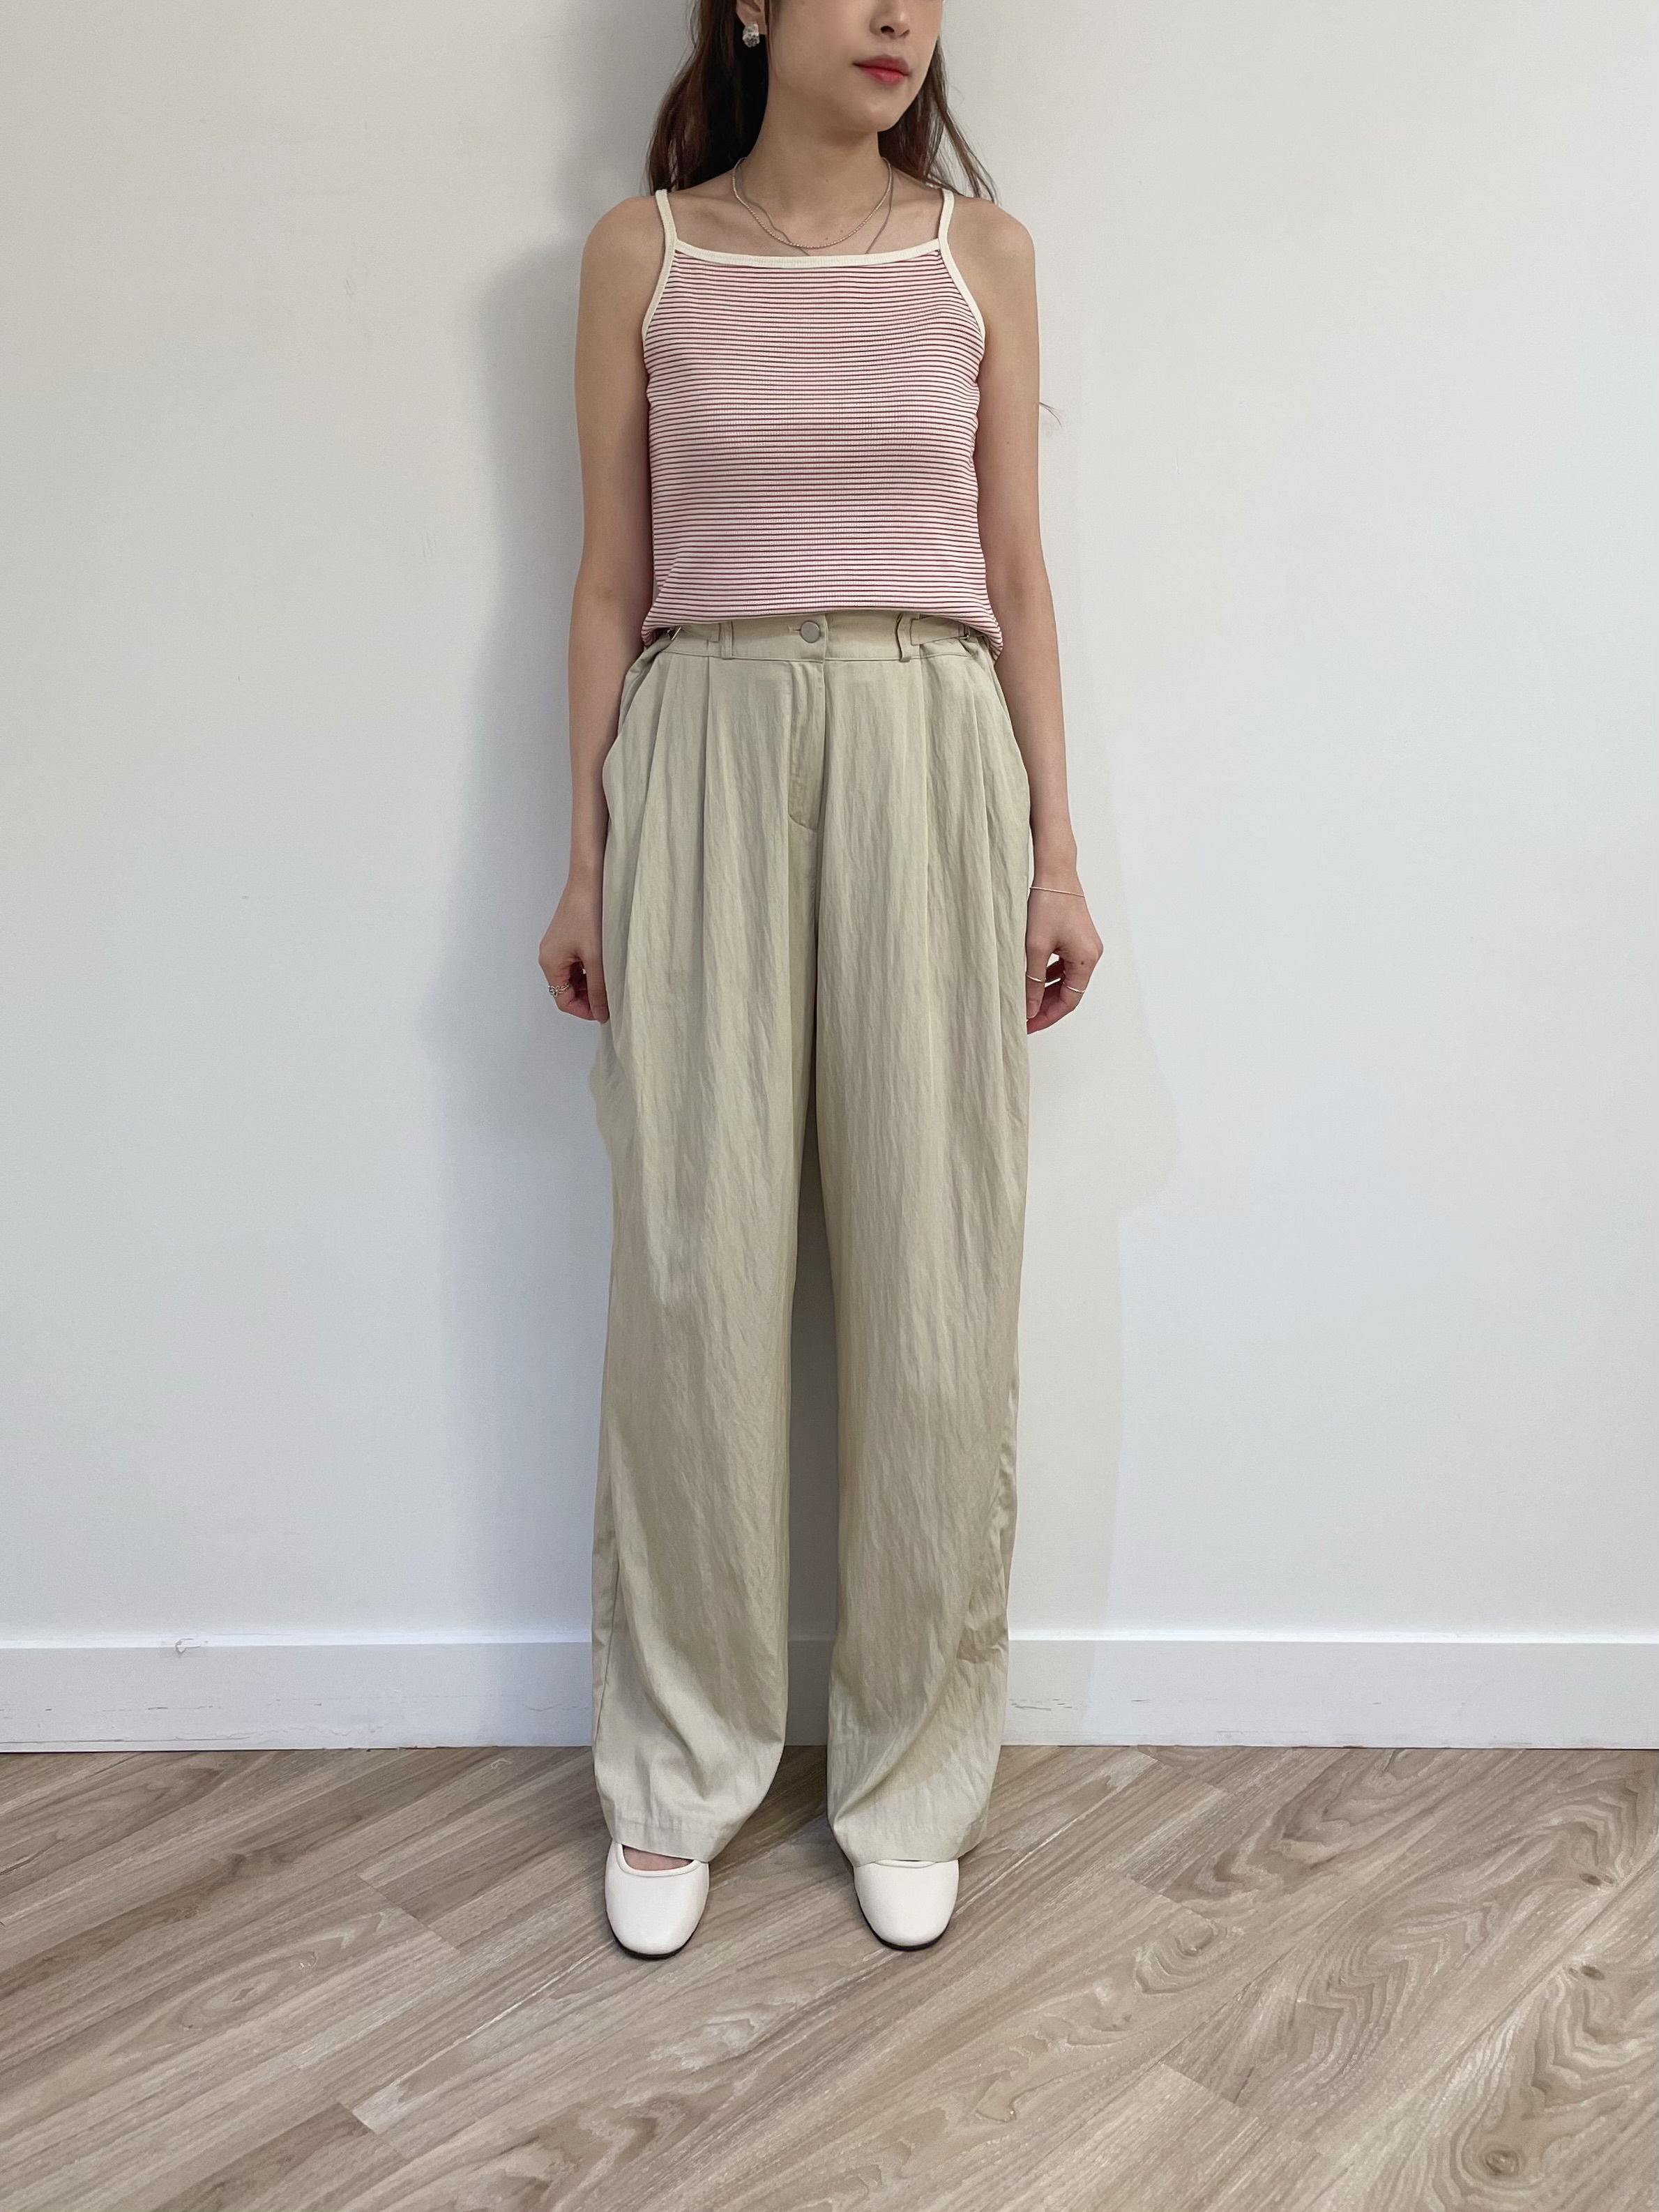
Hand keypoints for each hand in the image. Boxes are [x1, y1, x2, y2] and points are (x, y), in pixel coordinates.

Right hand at [539, 869, 606, 1020]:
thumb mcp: (598, 957)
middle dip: (589, 997)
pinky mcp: (568, 936)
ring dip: (592, 982)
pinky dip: (592, 968)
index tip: (606, 1012)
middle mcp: (550, 955)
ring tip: (613, 980)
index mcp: (550, 962)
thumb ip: (600, 989)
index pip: (563, 1000)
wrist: (591, 877)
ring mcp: (558, 945)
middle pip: (567, 989)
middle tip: (613, 997)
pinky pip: (578, 961)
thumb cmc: (591, 913)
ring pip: (575, 976)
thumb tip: (601, 1014)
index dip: (585, 1010)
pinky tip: (609, 964)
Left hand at [1025, 869, 1101, 1031]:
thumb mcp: (1035, 948)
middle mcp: (1091, 954)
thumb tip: (1029, 1008)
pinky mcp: (1077, 938)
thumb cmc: (1048, 904)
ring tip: (1025, 1001)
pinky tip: (1033, 979)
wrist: (1055, 872)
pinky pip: (1064, 965)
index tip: (1028, 1025)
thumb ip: (1033, 981)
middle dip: (1045, 1006)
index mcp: (1086, 960)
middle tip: (1023, 1018)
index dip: (1047, 1016)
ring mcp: (1085, 946)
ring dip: (1046, 992)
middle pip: (1069, 992)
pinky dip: (1050, 975)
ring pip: (1066, 979)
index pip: (1069, 1001)